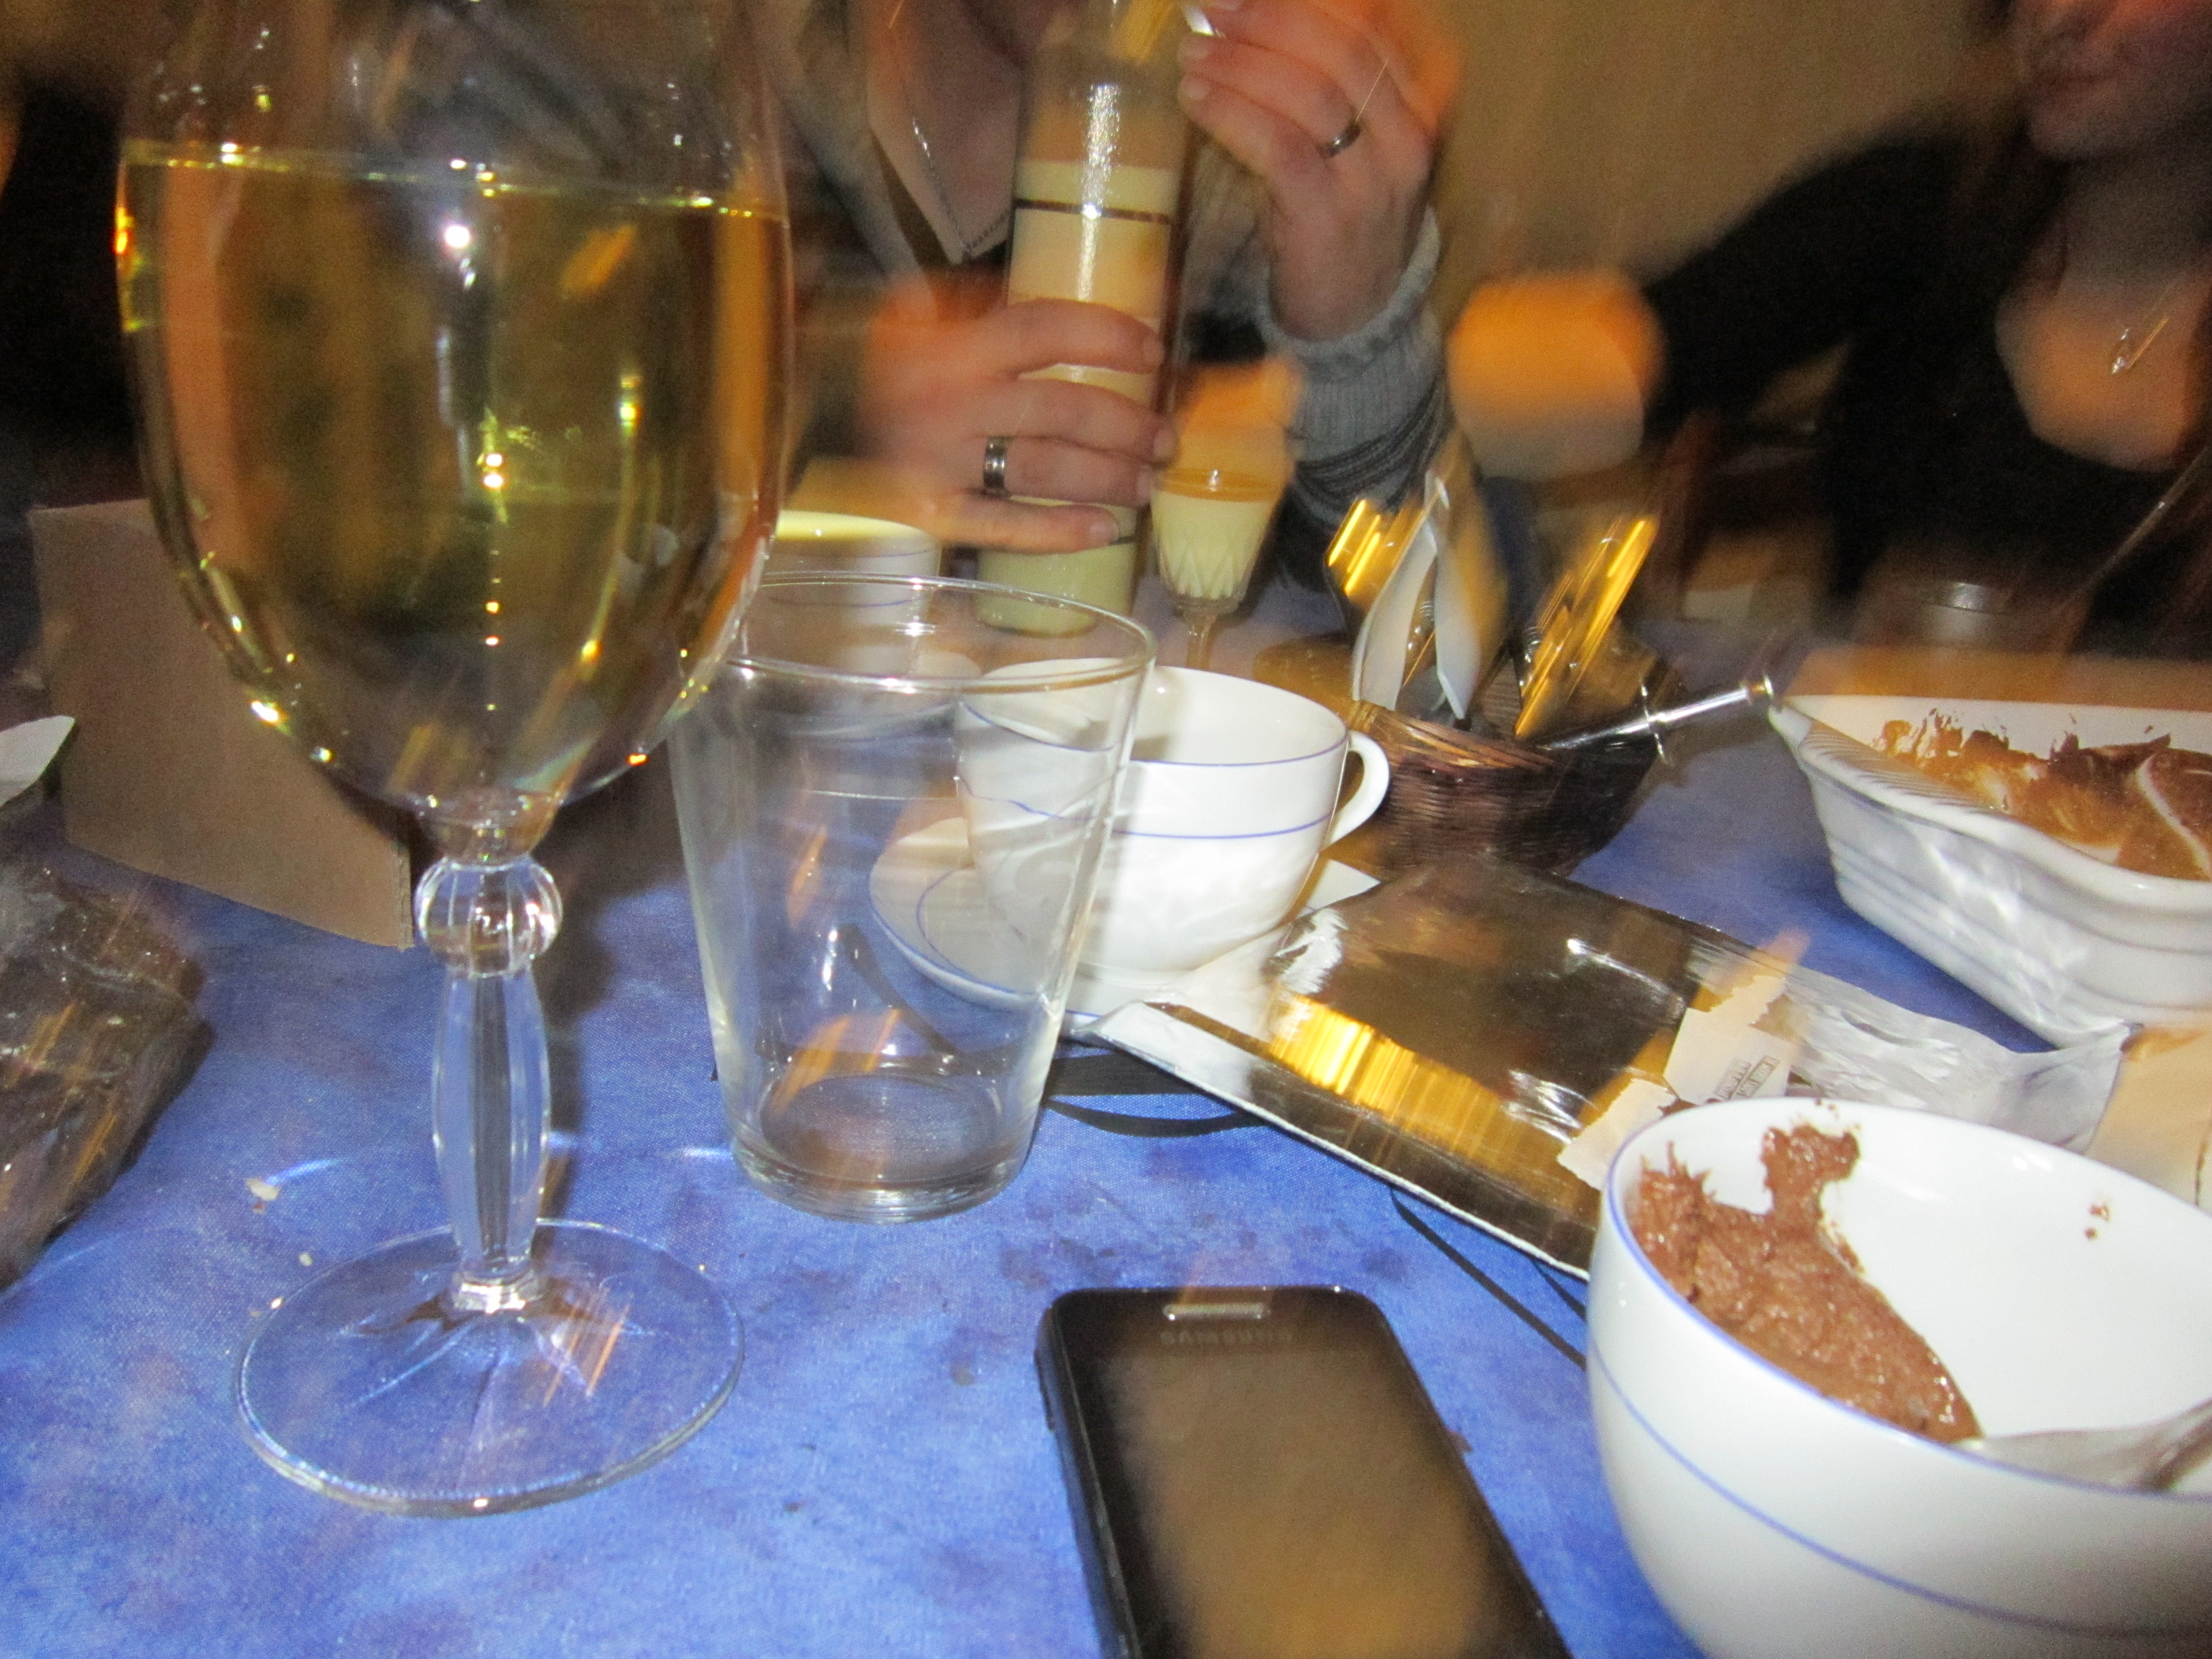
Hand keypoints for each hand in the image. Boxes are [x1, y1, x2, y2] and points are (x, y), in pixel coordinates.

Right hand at [857, 272, 1175, 550]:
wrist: (802, 411)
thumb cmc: (875, 359)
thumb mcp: (919, 312)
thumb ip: (983, 308)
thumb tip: (1071, 311)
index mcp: (954, 344)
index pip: (1046, 329)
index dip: (1108, 336)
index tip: (1154, 350)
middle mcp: (951, 401)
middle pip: (1061, 410)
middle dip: (1126, 425)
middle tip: (1163, 438)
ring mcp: (940, 460)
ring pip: (1043, 469)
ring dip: (1106, 478)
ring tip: (1145, 483)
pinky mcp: (929, 509)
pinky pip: (1001, 525)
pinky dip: (1056, 531)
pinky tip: (1103, 531)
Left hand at [1180, 0, 1455, 341]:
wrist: (1354, 315)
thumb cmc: (1338, 215)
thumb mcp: (1347, 141)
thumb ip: (1317, 80)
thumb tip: (1246, 20)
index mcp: (1417, 103)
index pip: (1369, 24)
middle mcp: (1406, 135)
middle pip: (1340, 48)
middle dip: (1268, 17)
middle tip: (1213, 6)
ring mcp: (1371, 180)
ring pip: (1308, 92)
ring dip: (1240, 64)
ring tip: (1193, 54)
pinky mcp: (1327, 217)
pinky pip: (1277, 146)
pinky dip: (1231, 113)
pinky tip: (1195, 99)